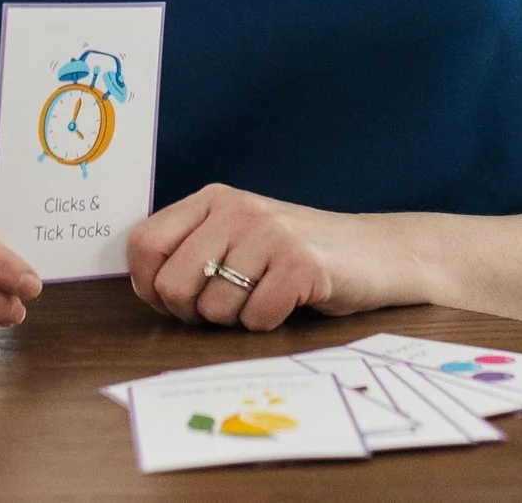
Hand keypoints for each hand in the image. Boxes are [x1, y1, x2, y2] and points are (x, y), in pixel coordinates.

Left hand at [126, 184, 421, 330]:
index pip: (144, 243)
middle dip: (194, 313)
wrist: (377, 254)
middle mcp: (239, 208)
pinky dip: (269, 323)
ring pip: (215, 309)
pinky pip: (256, 318)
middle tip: (228, 305)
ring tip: (266, 296)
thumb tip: (144, 287)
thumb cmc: (296, 257)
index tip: (175, 299)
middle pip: (172, 284)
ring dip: (238, 320)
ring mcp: (272, 232)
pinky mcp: (302, 263)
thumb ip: (192, 251)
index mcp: (214, 198)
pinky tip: (290, 302)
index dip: (149, 285)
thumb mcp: (238, 238)